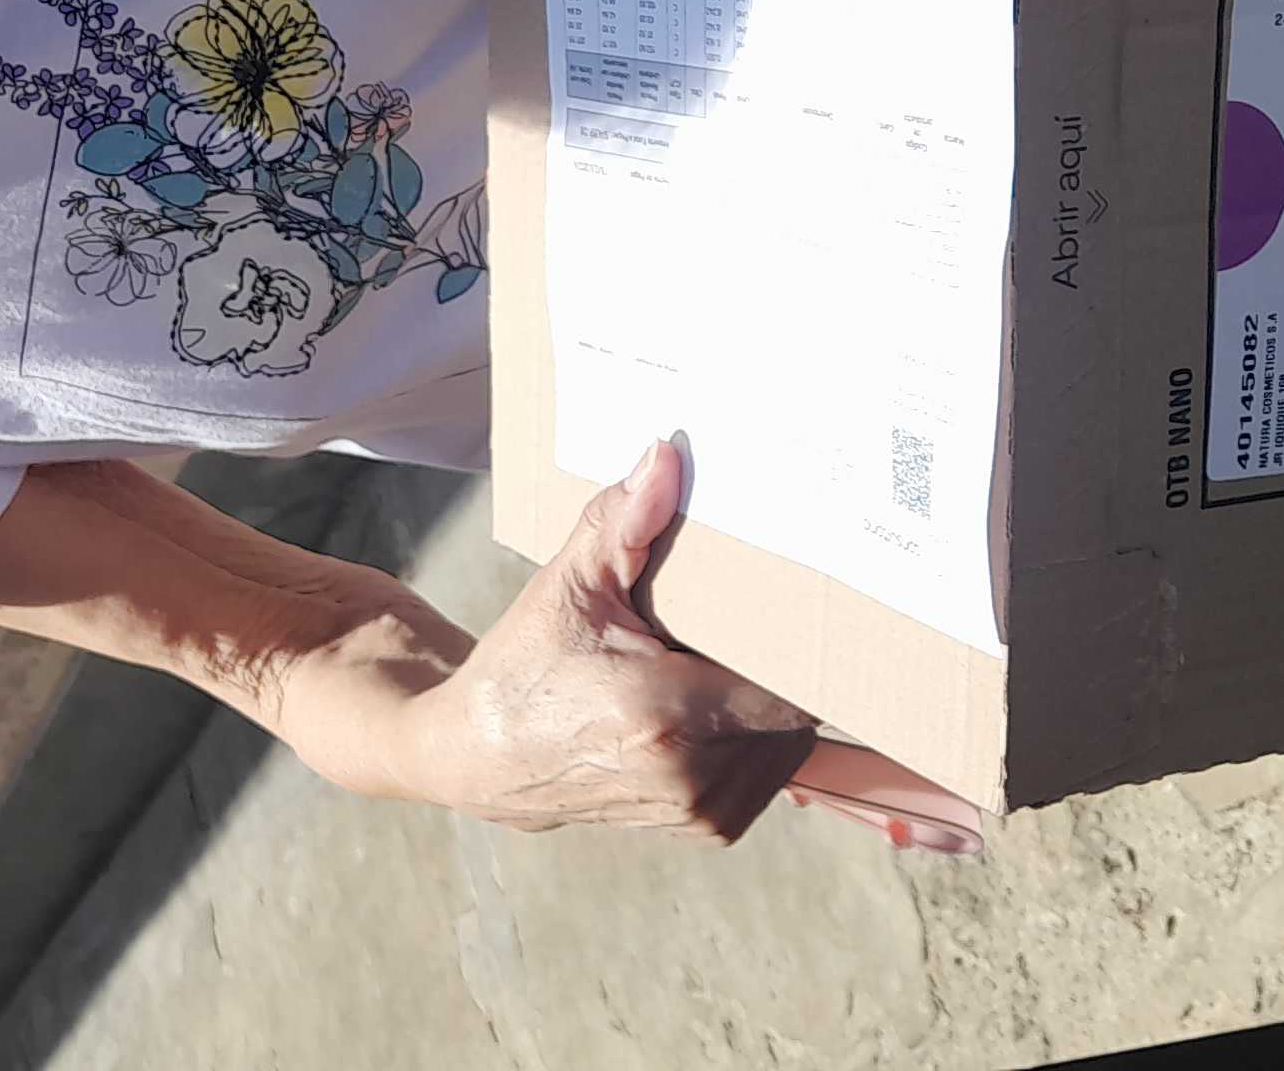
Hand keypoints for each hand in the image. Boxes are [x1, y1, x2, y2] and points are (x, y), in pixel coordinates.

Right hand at [401, 436, 822, 841]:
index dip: (803, 645)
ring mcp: (704, 811)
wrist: (481, 761)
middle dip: (779, 662)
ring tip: (720, 662)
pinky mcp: (710, 828)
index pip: (791, 683)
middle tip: (749, 622)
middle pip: (795, 706)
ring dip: (770, 700)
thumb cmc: (526, 668)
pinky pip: (772, 768)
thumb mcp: (567, 586)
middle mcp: (692, 774)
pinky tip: (714, 702)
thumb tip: (665, 456)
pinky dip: (756, 732)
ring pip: (791, 740)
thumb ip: (621, 522)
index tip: (797, 605)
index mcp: (664, 713)